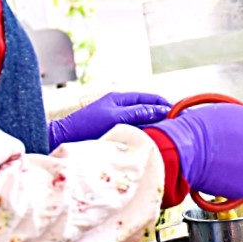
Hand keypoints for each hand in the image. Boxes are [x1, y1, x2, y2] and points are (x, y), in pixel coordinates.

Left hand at [48, 91, 171, 148]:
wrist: (63, 139)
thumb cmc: (87, 125)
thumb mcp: (116, 117)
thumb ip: (139, 112)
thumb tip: (160, 110)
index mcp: (121, 99)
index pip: (151, 99)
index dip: (166, 105)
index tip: (180, 113)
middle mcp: (120, 108)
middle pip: (148, 110)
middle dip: (162, 116)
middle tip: (177, 126)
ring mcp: (116, 120)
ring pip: (142, 122)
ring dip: (154, 127)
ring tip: (168, 135)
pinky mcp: (113, 132)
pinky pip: (134, 131)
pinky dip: (144, 134)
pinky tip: (150, 142)